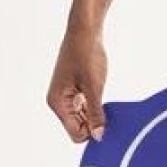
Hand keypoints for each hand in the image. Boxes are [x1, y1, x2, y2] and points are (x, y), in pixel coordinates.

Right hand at [47, 23, 108, 142]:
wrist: (84, 30)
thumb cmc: (87, 55)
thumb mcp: (94, 87)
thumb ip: (95, 113)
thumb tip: (99, 137)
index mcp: (58, 103)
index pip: (76, 134)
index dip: (93, 131)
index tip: (108, 120)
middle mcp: (58, 102)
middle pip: (78, 128)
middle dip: (94, 123)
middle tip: (109, 108)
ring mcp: (65, 96)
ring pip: (82, 118)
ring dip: (95, 113)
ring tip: (103, 97)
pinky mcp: (72, 90)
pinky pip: (84, 107)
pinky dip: (94, 105)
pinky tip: (100, 93)